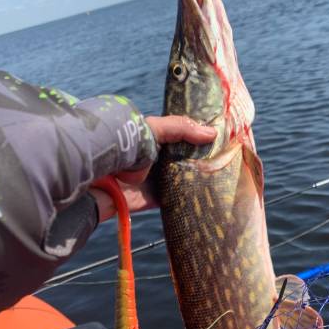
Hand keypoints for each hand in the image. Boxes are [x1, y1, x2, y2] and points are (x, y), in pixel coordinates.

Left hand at [90, 115, 215, 220]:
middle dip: (203, 162)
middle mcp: (158, 160)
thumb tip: (213, 134)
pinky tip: (206, 198)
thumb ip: (180, 128)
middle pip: (185, 161)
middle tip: (227, 162)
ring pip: (183, 181)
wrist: (101, 178)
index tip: (222, 140)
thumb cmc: (125, 147)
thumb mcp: (154, 130)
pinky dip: (188, 201)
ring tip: (223, 180)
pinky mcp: (154, 200)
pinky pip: (175, 201)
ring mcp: (156, 181)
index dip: (201, 139)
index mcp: (157, 141)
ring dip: (197, 182)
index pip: (184, 139)